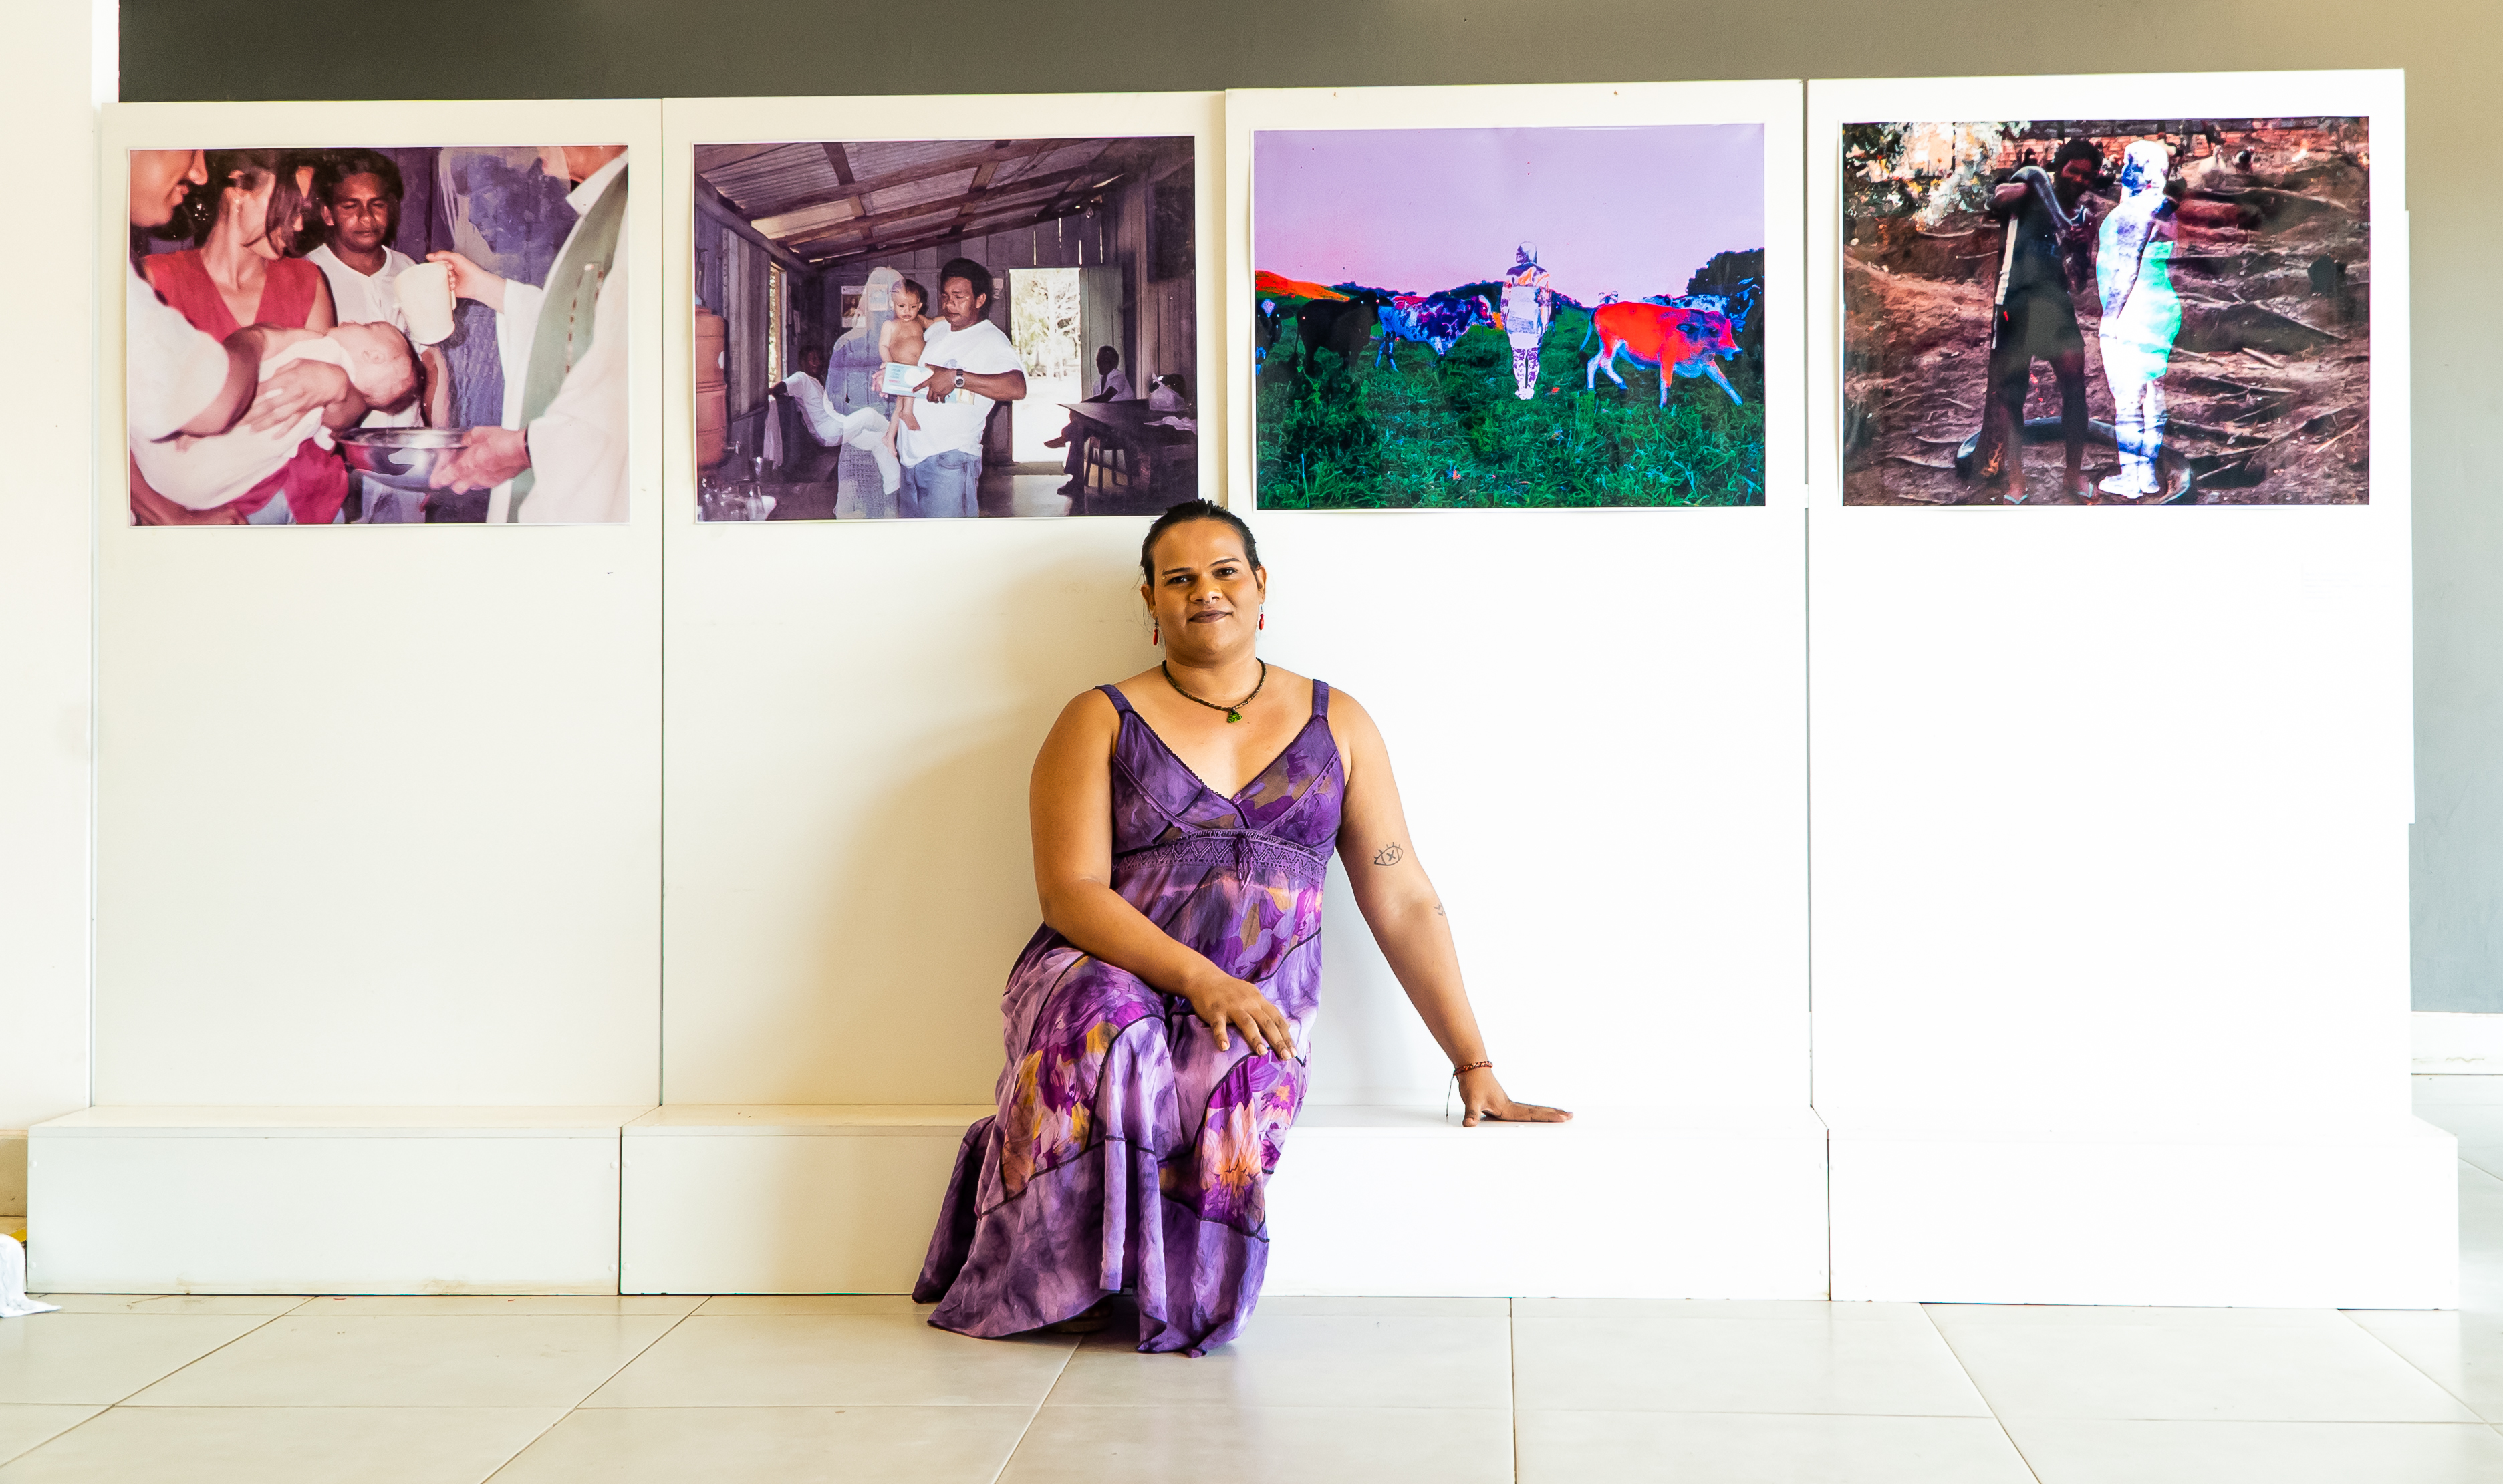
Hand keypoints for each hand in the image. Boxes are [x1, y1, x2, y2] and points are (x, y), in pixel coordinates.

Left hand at [241, 359, 348, 433]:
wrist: (337, 382)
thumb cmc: (316, 368)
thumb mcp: (298, 362)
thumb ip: (282, 370)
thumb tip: (270, 377)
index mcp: (289, 378)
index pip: (265, 388)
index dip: (251, 394)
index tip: (238, 399)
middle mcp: (292, 393)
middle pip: (268, 405)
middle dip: (252, 414)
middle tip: (238, 420)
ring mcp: (299, 405)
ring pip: (278, 417)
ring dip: (264, 425)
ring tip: (250, 430)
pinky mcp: (305, 412)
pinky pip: (293, 423)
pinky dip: (284, 431)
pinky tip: (274, 438)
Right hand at [426, 250, 506, 311]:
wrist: (478, 284)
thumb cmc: (470, 270)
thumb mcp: (456, 258)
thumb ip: (442, 254)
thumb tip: (429, 256)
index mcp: (448, 264)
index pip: (436, 263)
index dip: (440, 264)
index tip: (448, 265)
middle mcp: (447, 273)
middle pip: (437, 271)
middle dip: (443, 271)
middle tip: (451, 271)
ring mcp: (448, 281)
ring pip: (439, 280)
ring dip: (446, 279)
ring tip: (454, 278)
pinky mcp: (449, 290)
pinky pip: (443, 288)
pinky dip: (448, 286)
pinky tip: (454, 284)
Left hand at [428, 425, 530, 490]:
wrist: (522, 450)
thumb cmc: (504, 442)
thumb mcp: (480, 433)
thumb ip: (467, 438)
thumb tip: (463, 440)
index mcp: (468, 464)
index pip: (448, 476)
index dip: (439, 479)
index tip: (435, 481)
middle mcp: (476, 476)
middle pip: (458, 487)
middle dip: (453, 482)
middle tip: (451, 476)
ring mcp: (487, 481)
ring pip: (471, 487)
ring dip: (467, 481)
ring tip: (469, 472)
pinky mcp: (498, 482)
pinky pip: (484, 484)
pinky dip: (481, 479)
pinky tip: (484, 471)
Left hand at [915, 367, 957, 402]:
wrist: (953, 376)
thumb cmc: (945, 372)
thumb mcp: (936, 368)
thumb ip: (930, 366)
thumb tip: (926, 364)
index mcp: (930, 381)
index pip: (921, 385)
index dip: (916, 388)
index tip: (912, 391)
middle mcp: (933, 387)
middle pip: (928, 396)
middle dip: (928, 399)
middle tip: (929, 400)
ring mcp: (938, 391)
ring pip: (934, 399)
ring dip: (934, 401)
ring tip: (936, 401)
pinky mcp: (943, 394)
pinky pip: (941, 400)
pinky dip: (942, 401)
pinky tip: (942, 401)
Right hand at [1179, 971, 1296, 1058]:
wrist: (1205, 977)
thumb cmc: (1231, 991)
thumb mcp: (1253, 995)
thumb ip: (1267, 1010)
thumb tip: (1286, 1025)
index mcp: (1258, 1000)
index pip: (1276, 1019)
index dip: (1286, 1035)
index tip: (1294, 1051)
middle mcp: (1248, 1002)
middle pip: (1266, 1022)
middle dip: (1278, 1040)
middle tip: (1286, 1056)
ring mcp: (1231, 1006)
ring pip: (1246, 1023)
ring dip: (1255, 1038)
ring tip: (1263, 1053)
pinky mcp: (1215, 1010)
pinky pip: (1219, 1025)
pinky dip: (1221, 1036)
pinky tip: (1225, 1047)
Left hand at [1455, 1067, 1570, 1128]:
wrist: (1471, 1067)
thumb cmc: (1473, 1082)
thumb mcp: (1471, 1100)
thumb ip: (1471, 1113)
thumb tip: (1469, 1124)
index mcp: (1507, 1107)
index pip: (1531, 1115)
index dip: (1547, 1117)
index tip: (1562, 1118)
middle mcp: (1510, 1105)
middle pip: (1536, 1111)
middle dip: (1553, 1114)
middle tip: (1571, 1115)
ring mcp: (1508, 1103)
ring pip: (1531, 1110)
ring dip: (1546, 1112)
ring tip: (1560, 1114)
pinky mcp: (1502, 1102)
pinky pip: (1523, 1110)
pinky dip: (1533, 1113)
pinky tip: (1536, 1114)